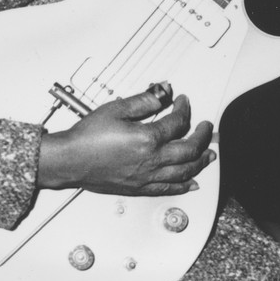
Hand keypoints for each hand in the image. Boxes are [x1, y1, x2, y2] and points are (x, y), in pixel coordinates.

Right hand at [37, 87, 214, 195]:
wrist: (70, 160)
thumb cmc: (87, 137)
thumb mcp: (116, 109)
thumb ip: (143, 100)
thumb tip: (162, 92)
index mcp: (147, 139)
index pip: (177, 122)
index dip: (184, 108)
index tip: (183, 101)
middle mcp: (151, 161)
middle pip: (189, 150)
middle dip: (201, 136)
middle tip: (206, 127)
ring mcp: (146, 177)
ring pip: (184, 172)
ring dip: (200, 162)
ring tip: (209, 155)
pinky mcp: (139, 188)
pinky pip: (169, 189)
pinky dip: (184, 186)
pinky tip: (191, 183)